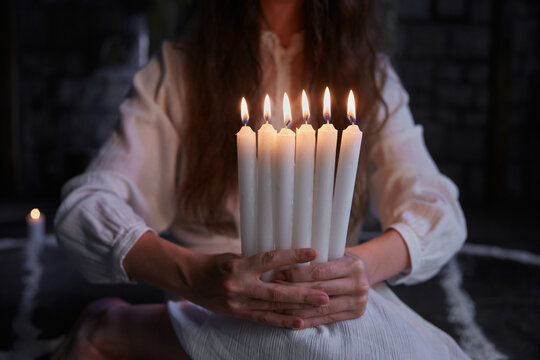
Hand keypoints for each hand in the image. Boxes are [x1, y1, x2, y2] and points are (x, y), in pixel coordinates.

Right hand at [180, 248, 329, 328]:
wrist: (191, 279)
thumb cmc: (216, 263)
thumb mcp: (236, 256)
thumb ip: (258, 261)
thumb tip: (286, 261)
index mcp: (239, 266)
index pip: (270, 259)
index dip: (293, 257)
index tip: (313, 253)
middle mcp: (239, 286)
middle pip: (276, 292)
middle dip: (303, 294)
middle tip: (325, 294)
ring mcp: (238, 303)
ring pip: (273, 308)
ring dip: (298, 308)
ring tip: (320, 306)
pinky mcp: (238, 314)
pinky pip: (264, 319)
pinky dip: (282, 321)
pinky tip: (300, 322)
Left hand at [274, 252, 368, 328]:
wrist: (367, 270)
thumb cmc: (342, 258)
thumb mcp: (334, 252)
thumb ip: (317, 258)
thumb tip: (284, 259)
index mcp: (352, 265)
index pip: (319, 272)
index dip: (297, 274)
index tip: (279, 274)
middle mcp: (359, 284)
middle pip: (320, 291)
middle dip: (295, 292)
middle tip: (274, 291)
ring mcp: (358, 301)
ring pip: (322, 308)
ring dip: (298, 309)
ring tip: (278, 308)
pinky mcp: (355, 314)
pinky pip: (327, 319)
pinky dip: (309, 321)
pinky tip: (293, 321)